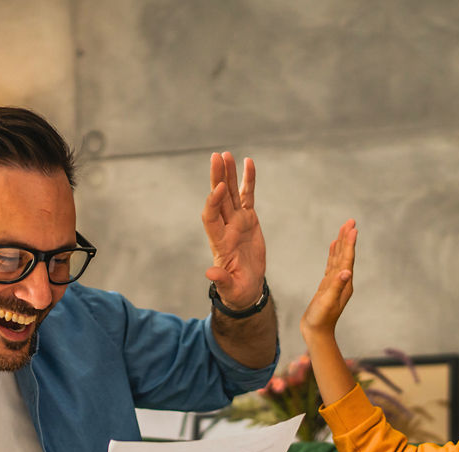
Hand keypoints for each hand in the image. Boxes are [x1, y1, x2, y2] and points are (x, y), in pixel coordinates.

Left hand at [201, 152, 265, 307]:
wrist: (247, 288)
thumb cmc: (238, 290)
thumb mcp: (231, 288)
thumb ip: (221, 279)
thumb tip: (210, 274)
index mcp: (220, 242)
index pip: (212, 216)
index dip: (214, 201)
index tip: (220, 188)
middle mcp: (226, 227)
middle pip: (219, 198)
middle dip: (218, 178)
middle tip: (217, 157)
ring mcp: (237, 222)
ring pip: (232, 193)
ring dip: (229, 174)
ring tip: (227, 154)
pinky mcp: (249, 220)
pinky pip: (247, 196)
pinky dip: (248, 180)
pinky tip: (248, 162)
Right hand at [300, 219, 356, 342]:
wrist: (316, 332)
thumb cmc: (321, 319)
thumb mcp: (328, 302)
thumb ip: (336, 287)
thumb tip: (346, 271)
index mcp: (344, 283)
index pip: (347, 259)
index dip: (349, 243)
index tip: (352, 228)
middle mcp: (342, 281)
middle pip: (345, 255)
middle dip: (347, 238)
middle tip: (350, 221)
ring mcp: (335, 282)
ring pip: (339, 258)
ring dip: (341, 243)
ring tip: (344, 228)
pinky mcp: (327, 285)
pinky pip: (331, 264)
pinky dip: (333, 254)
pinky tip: (333, 246)